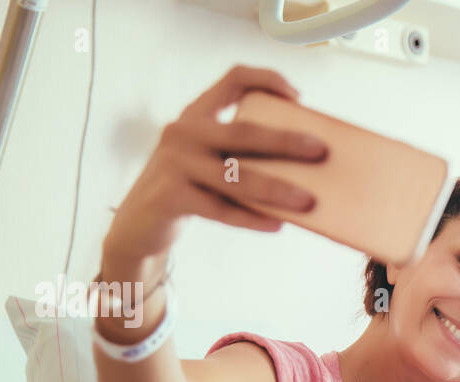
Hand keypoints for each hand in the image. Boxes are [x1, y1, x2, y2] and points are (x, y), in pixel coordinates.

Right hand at [102, 64, 327, 265]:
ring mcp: (175, 163)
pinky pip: (221, 209)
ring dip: (276, 189)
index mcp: (197, 114)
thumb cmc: (189, 189)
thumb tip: (305, 173)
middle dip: (287, 141)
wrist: (138, 224)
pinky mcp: (171, 195)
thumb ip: (242, 157)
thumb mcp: (210, 162)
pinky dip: (251, 218)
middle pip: (243, 131)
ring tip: (308, 201)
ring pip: (236, 176)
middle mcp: (183, 132)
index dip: (267, 79)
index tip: (298, 97)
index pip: (233, 79)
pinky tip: (277, 224)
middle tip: (321, 151)